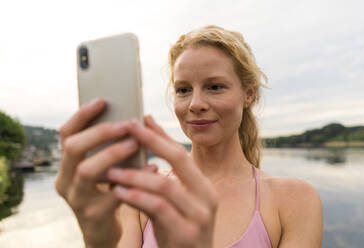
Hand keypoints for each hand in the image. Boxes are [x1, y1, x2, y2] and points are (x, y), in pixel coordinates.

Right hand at [55, 99, 155, 247]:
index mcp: (68, 163)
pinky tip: (151, 167)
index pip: (66, 134)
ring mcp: (77, 199)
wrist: (102, 229)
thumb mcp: (104, 168)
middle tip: (125, 125)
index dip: (82, 115)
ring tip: (135, 143)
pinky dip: (132, 178)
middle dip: (100, 133)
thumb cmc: (107, 190)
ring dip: (112, 153)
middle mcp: (66, 179)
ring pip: (87, 171)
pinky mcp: (94, 216)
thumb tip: (136, 118)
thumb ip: (111, 147)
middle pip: (73, 148)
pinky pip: (112, 195)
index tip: (102, 100)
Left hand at [107, 116, 218, 247]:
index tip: (140, 119)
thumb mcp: (174, 204)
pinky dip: (137, 197)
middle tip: (127, 127)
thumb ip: (162, 179)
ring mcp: (199, 217)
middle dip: (151, 141)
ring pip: (165, 184)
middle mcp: (207, 197)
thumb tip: (142, 151)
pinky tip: (119, 192)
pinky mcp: (186, 234)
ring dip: (136, 175)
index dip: (159, 135)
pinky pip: (158, 208)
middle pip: (178, 159)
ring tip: (112, 170)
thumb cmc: (177, 232)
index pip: (181, 153)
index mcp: (203, 186)